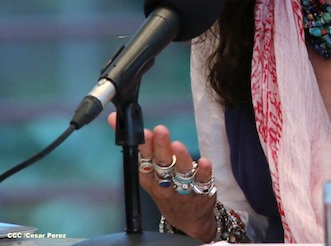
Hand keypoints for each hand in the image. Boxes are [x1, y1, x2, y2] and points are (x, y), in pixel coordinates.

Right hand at [107, 112, 217, 241]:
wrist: (189, 219)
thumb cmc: (167, 190)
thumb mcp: (152, 174)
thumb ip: (144, 148)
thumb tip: (118, 120)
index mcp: (150, 179)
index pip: (145, 161)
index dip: (143, 146)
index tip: (143, 131)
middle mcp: (165, 185)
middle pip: (161, 165)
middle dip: (160, 147)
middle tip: (160, 130)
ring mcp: (183, 189)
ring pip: (180, 173)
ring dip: (180, 158)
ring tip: (177, 145)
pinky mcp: (202, 192)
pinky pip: (202, 181)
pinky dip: (203, 171)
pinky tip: (203, 161)